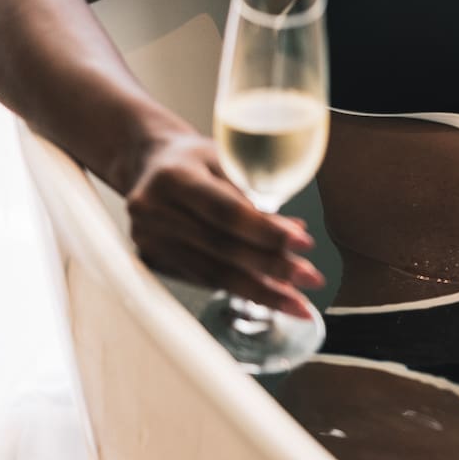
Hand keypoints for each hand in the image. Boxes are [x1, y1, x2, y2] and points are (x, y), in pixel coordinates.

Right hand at [123, 123, 321, 316]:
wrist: (149, 164)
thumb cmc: (198, 159)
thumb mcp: (226, 159)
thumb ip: (255, 192)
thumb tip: (295, 232)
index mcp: (174, 178)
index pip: (225, 211)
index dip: (266, 231)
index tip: (305, 244)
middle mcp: (153, 211)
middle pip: (220, 248)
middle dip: (271, 268)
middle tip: (311, 279)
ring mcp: (147, 239)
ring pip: (211, 272)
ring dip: (259, 290)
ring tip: (296, 301)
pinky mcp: (150, 259)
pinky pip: (200, 278)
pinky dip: (237, 288)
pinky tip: (267, 294)